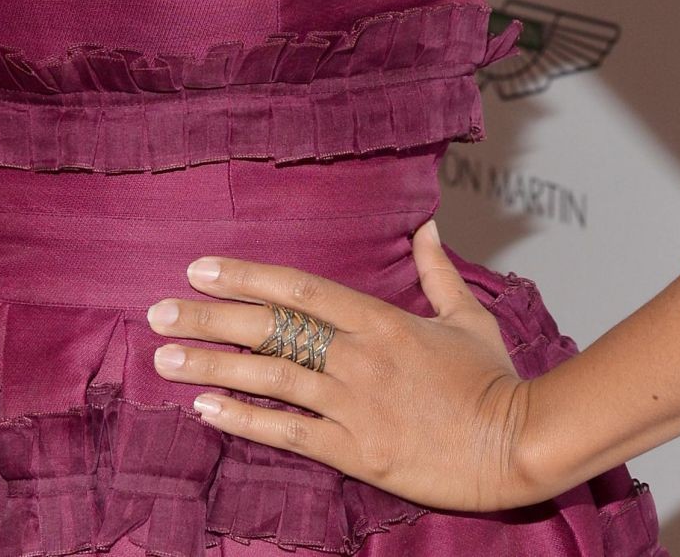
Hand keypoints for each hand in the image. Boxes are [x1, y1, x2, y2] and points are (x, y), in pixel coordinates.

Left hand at [145, 218, 548, 513]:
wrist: (520, 444)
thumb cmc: (495, 381)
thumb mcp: (468, 317)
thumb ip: (437, 272)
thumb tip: (425, 226)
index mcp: (381, 320)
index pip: (300, 289)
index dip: (246, 276)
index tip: (200, 267)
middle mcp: (360, 357)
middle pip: (272, 329)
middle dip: (211, 317)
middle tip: (159, 310)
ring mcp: (356, 405)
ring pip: (271, 378)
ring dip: (213, 365)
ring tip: (166, 358)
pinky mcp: (359, 452)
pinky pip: (291, 432)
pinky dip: (245, 420)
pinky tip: (206, 408)